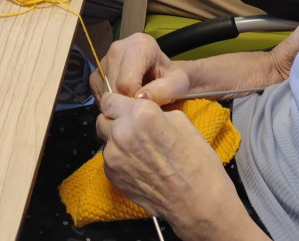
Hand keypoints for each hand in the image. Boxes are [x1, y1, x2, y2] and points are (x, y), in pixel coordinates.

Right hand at [90, 33, 189, 104]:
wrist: (164, 74)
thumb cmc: (171, 77)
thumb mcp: (178, 83)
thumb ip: (165, 90)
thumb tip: (141, 97)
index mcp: (139, 45)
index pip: (126, 83)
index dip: (136, 100)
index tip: (148, 102)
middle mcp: (117, 48)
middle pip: (113, 88)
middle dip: (127, 103)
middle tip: (142, 105)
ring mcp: (104, 60)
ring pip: (105, 93)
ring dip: (119, 105)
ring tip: (135, 101)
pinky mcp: (97, 74)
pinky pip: (99, 96)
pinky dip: (111, 104)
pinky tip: (126, 100)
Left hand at [97, 93, 241, 235]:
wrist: (196, 200)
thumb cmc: (194, 161)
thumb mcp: (180, 119)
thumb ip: (152, 109)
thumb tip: (141, 108)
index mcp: (140, 113)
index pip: (110, 98)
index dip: (117, 101)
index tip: (122, 105)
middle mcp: (122, 133)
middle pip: (102, 118)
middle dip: (114, 119)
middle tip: (131, 125)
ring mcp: (114, 157)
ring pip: (105, 139)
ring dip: (116, 139)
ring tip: (138, 148)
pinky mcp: (112, 176)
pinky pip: (109, 159)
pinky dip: (119, 158)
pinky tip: (139, 163)